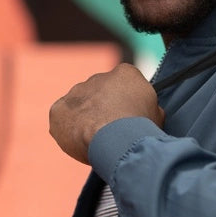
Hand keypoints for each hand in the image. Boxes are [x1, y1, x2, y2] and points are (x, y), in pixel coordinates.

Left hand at [49, 63, 164, 163]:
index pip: (126, 86)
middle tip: (112, 133)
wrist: (116, 139)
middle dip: (104, 111)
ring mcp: (75, 92)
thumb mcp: (157, 115)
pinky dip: (69, 131)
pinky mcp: (58, 110)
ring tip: (97, 141)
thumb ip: (148, 108)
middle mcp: (98, 77)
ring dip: (86, 120)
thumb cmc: (140, 128)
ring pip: (80, 106)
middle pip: (100, 95)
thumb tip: (149, 113)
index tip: (129, 121)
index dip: (128, 105)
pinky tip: (80, 142)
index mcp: (125, 74)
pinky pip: (62, 120)